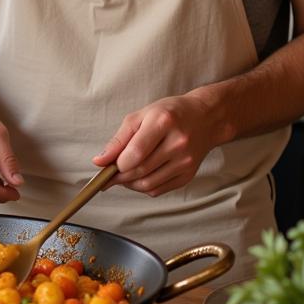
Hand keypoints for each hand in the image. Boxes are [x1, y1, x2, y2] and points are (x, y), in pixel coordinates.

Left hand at [92, 92, 220, 196]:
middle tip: (110, 173)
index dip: (117, 164)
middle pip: (140, 170)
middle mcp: (177, 143)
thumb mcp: (140, 116)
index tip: (107, 165)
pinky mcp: (188, 175)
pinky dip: (143, 187)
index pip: (135, 153)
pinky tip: (139, 177)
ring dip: (129, 184)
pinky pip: (159, 190)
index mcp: (163, 122)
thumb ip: (118, 139)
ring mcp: (185, 161)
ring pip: (148, 184)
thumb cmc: (168, 113)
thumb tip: (99, 161)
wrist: (204, 118)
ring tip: (123, 174)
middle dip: (119, 176)